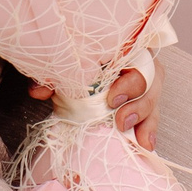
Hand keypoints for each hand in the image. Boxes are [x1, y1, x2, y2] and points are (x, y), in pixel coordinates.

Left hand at [27, 65, 163, 150]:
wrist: (72, 70)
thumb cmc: (72, 62)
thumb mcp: (61, 68)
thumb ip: (50, 77)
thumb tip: (39, 90)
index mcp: (120, 45)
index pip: (136, 56)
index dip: (129, 80)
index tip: (112, 99)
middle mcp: (135, 61)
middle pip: (150, 79)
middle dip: (138, 103)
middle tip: (121, 121)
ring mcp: (141, 83)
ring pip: (152, 98)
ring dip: (146, 120)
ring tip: (139, 140)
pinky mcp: (139, 103)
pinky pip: (150, 115)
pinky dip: (148, 130)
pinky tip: (146, 144)